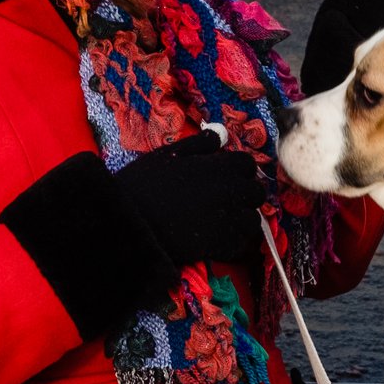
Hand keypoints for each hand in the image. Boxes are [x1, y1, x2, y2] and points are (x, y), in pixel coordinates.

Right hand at [114, 132, 267, 267]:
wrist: (126, 223)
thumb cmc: (142, 185)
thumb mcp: (167, 155)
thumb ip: (199, 145)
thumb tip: (219, 136)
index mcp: (220, 166)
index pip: (248, 164)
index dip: (237, 170)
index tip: (224, 177)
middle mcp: (230, 191)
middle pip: (256, 193)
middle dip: (243, 195)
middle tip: (223, 201)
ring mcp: (228, 220)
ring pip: (252, 221)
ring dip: (240, 221)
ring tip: (219, 222)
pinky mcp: (221, 246)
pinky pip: (240, 245)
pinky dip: (231, 244)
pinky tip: (214, 239)